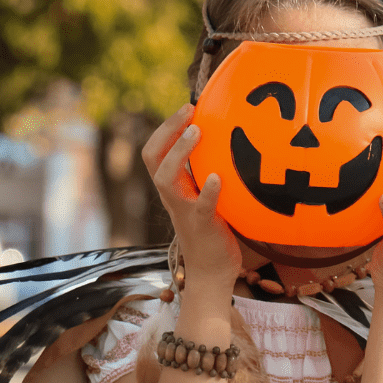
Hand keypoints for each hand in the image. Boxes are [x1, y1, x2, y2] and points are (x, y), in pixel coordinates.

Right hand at [141, 104, 239, 287]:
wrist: (213, 276)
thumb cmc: (215, 235)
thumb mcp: (209, 201)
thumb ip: (209, 178)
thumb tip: (230, 150)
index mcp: (174, 190)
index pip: (156, 153)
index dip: (166, 128)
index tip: (187, 107)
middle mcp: (173, 198)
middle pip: (153, 159)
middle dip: (167, 130)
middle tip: (188, 109)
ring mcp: (185, 212)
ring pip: (166, 179)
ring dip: (179, 153)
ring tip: (197, 132)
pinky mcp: (203, 226)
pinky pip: (201, 207)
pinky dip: (207, 191)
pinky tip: (218, 177)